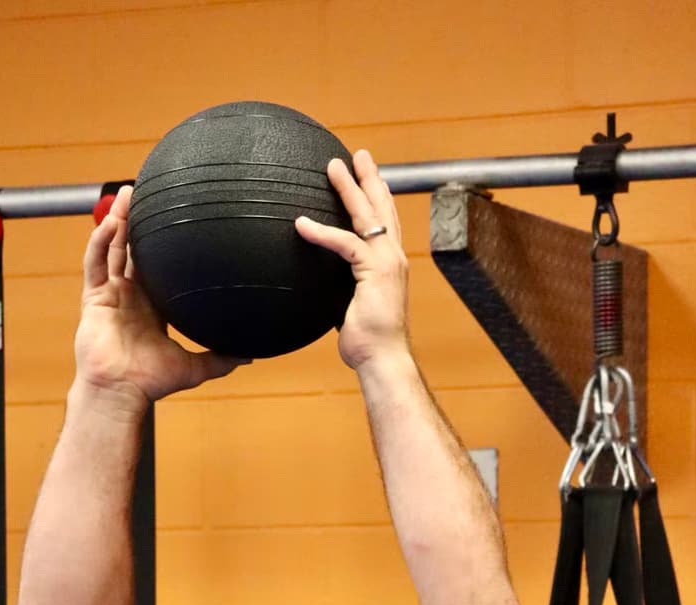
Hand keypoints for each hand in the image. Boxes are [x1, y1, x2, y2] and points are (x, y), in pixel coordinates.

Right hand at [74, 185, 246, 405]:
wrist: (122, 392)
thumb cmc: (152, 382)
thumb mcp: (196, 367)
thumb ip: (222, 358)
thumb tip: (252, 355)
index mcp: (152, 306)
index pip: (159, 266)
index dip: (165, 244)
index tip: (177, 220)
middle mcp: (131, 295)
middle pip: (134, 249)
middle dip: (140, 222)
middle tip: (151, 193)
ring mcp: (110, 294)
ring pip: (113, 248)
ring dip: (120, 220)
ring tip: (128, 193)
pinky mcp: (93, 298)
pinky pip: (95, 263)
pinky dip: (100, 241)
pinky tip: (111, 221)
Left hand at [295, 150, 409, 370]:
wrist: (382, 359)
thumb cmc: (368, 341)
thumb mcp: (352, 306)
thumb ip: (342, 288)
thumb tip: (320, 284)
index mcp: (390, 265)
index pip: (384, 222)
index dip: (376, 197)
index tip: (367, 176)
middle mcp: (394, 258)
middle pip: (382, 208)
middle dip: (369, 178)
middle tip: (358, 154)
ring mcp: (387, 263)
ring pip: (366, 216)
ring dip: (349, 189)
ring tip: (333, 167)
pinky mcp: (374, 273)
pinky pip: (345, 244)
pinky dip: (321, 232)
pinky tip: (302, 224)